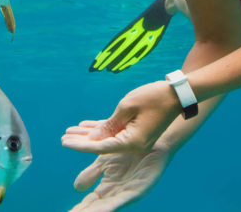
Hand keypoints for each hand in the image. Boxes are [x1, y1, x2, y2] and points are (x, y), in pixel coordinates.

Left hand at [61, 81, 180, 153]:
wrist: (177, 94)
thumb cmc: (153, 97)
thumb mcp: (127, 106)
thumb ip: (109, 124)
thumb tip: (93, 138)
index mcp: (132, 142)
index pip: (100, 146)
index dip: (81, 144)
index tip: (65, 142)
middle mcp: (134, 146)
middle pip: (102, 145)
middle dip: (82, 141)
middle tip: (63, 138)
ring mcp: (137, 140)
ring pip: (108, 139)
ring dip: (90, 135)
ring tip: (70, 131)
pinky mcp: (138, 133)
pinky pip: (117, 133)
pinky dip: (103, 129)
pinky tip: (87, 125)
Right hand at [66, 143, 170, 211]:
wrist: (150, 138)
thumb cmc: (129, 150)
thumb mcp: (105, 161)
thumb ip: (92, 174)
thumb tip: (77, 188)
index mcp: (108, 188)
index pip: (91, 202)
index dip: (79, 209)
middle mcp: (117, 193)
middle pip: (97, 207)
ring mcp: (127, 192)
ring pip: (107, 207)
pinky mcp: (138, 189)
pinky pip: (122, 200)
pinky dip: (110, 207)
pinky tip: (101, 211)